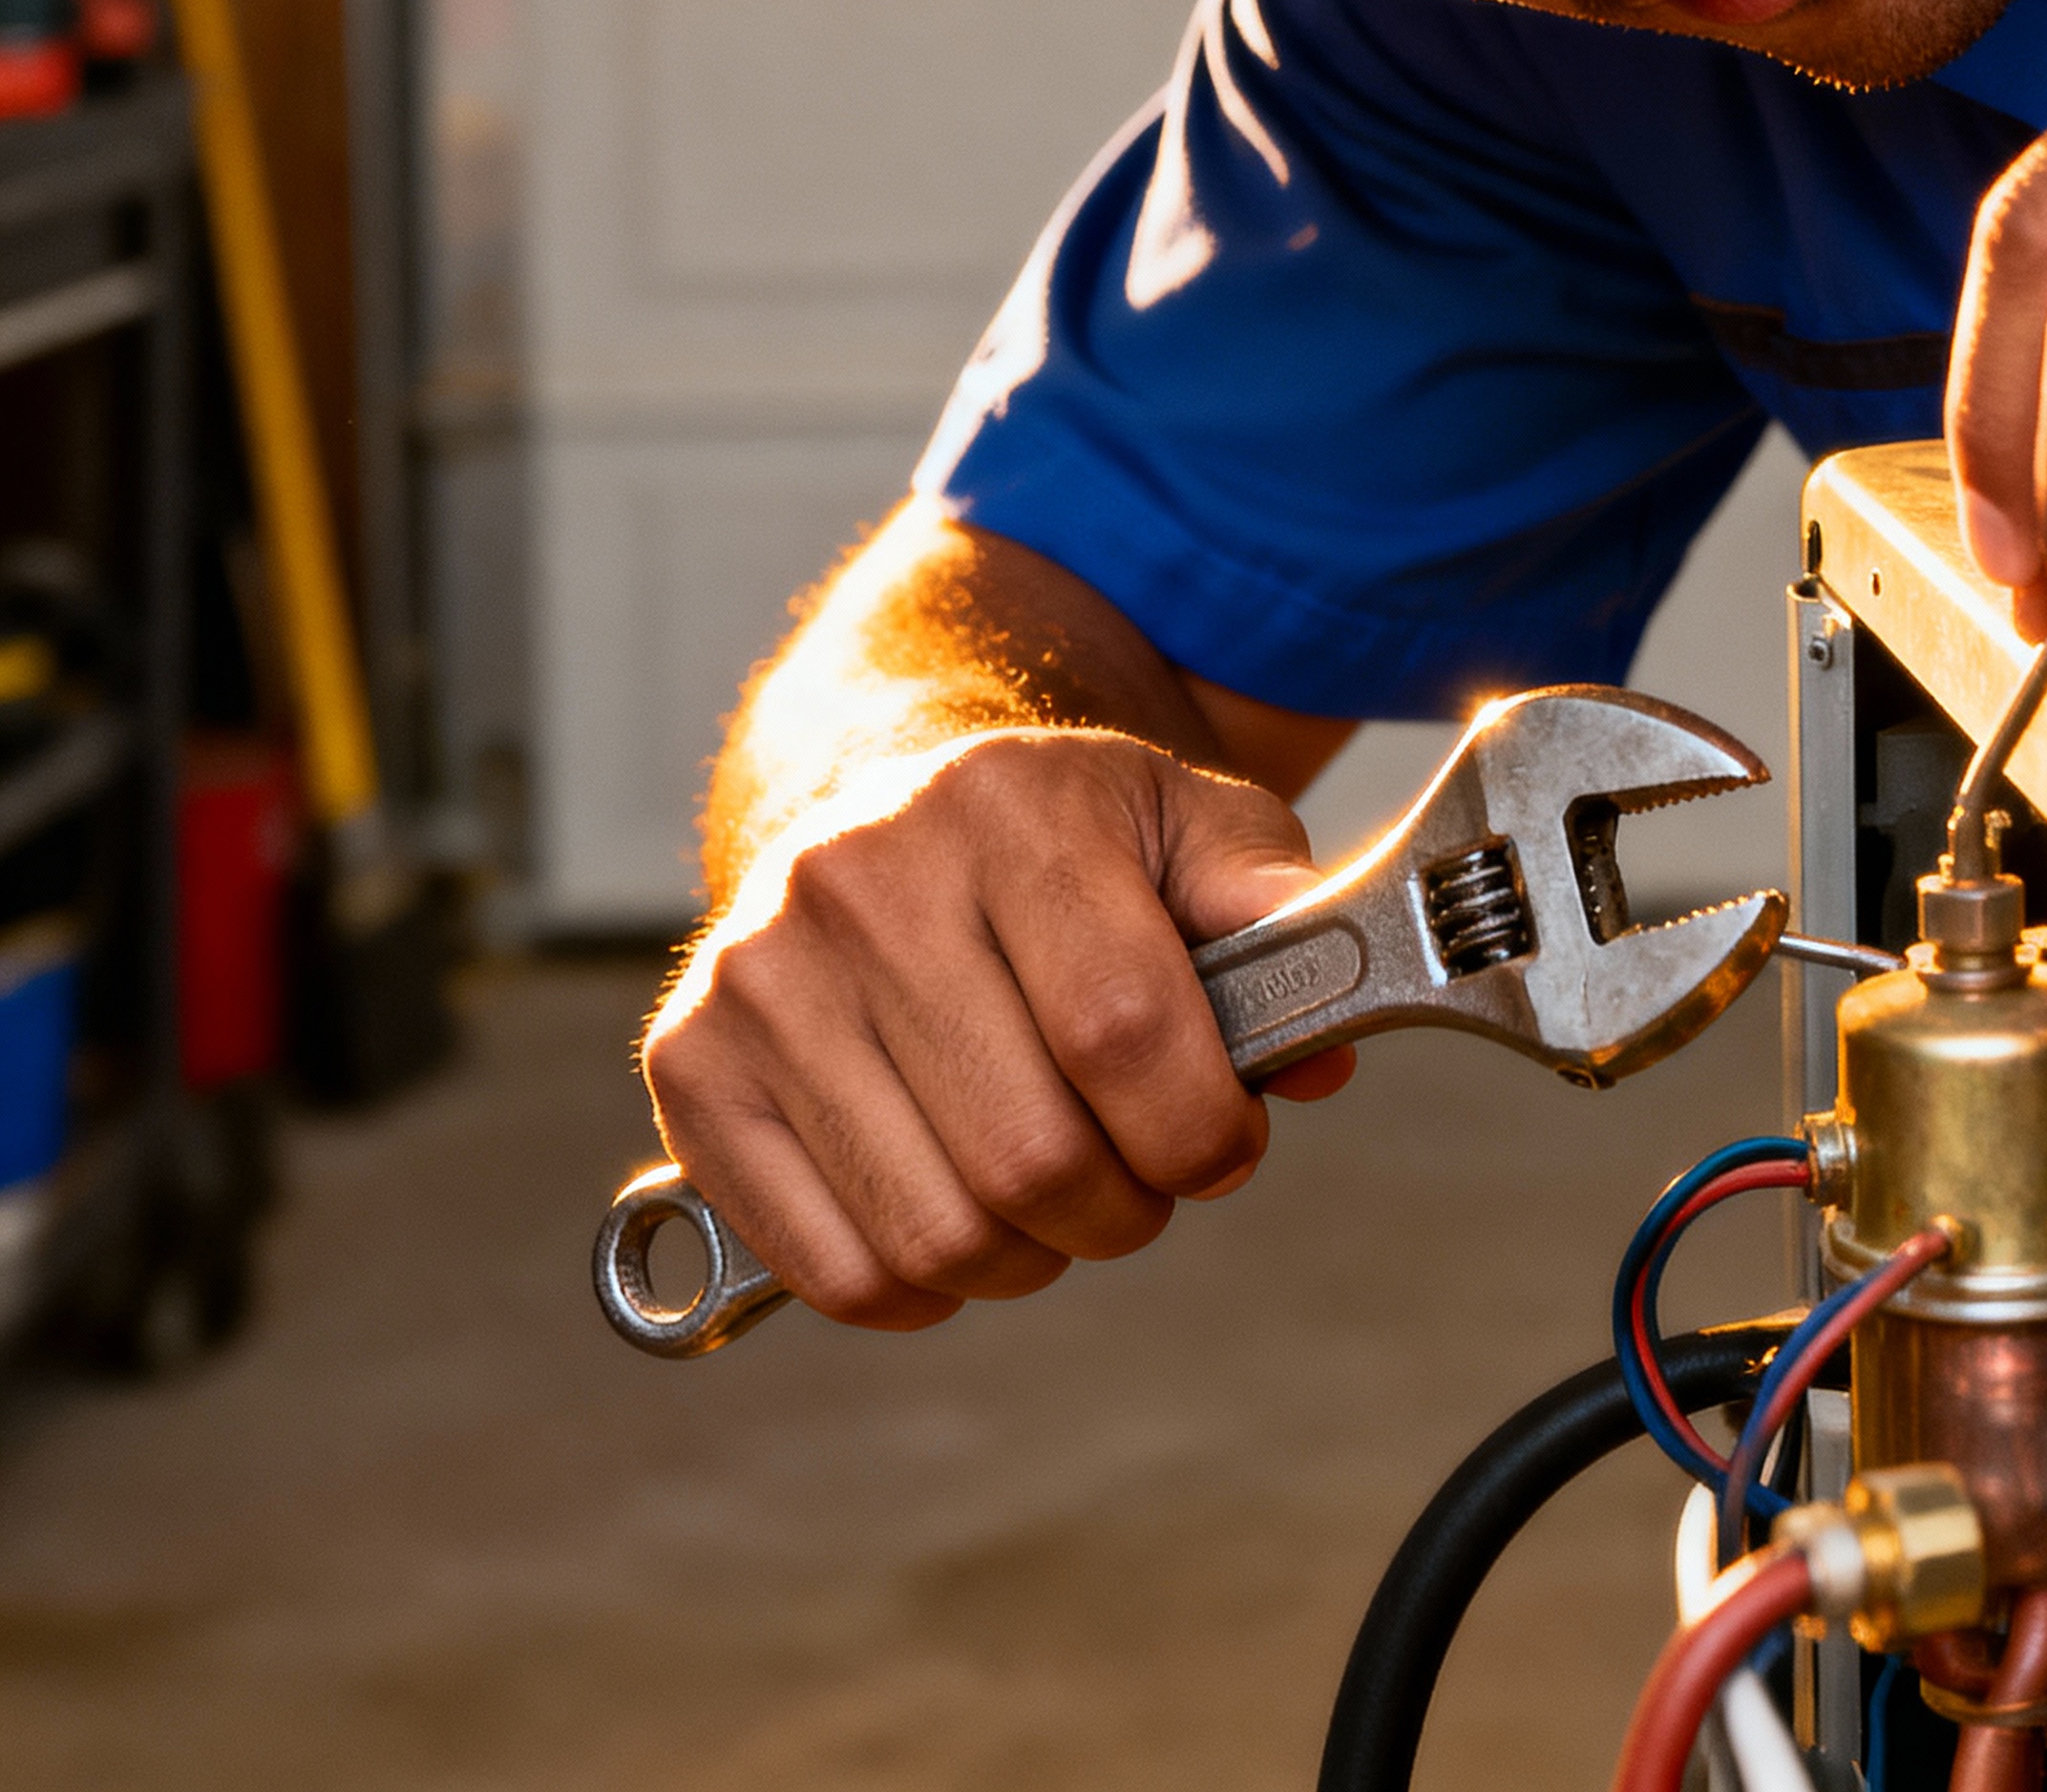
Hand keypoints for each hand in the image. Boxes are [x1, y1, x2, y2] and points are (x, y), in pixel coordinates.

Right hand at [643, 725, 1349, 1329]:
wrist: (879, 788)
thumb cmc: (1059, 832)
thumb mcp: (1185, 821)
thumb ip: (1272, 911)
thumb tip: (1324, 1050)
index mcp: (1009, 806)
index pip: (1124, 1029)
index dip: (1201, 1130)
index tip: (1226, 1144)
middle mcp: (865, 878)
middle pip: (1030, 1153)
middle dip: (1126, 1208)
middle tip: (1145, 1180)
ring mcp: (763, 974)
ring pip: (934, 1231)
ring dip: (1031, 1259)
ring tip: (1059, 1194)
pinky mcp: (691, 1064)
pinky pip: (828, 1266)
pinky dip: (919, 1289)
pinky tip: (961, 1219)